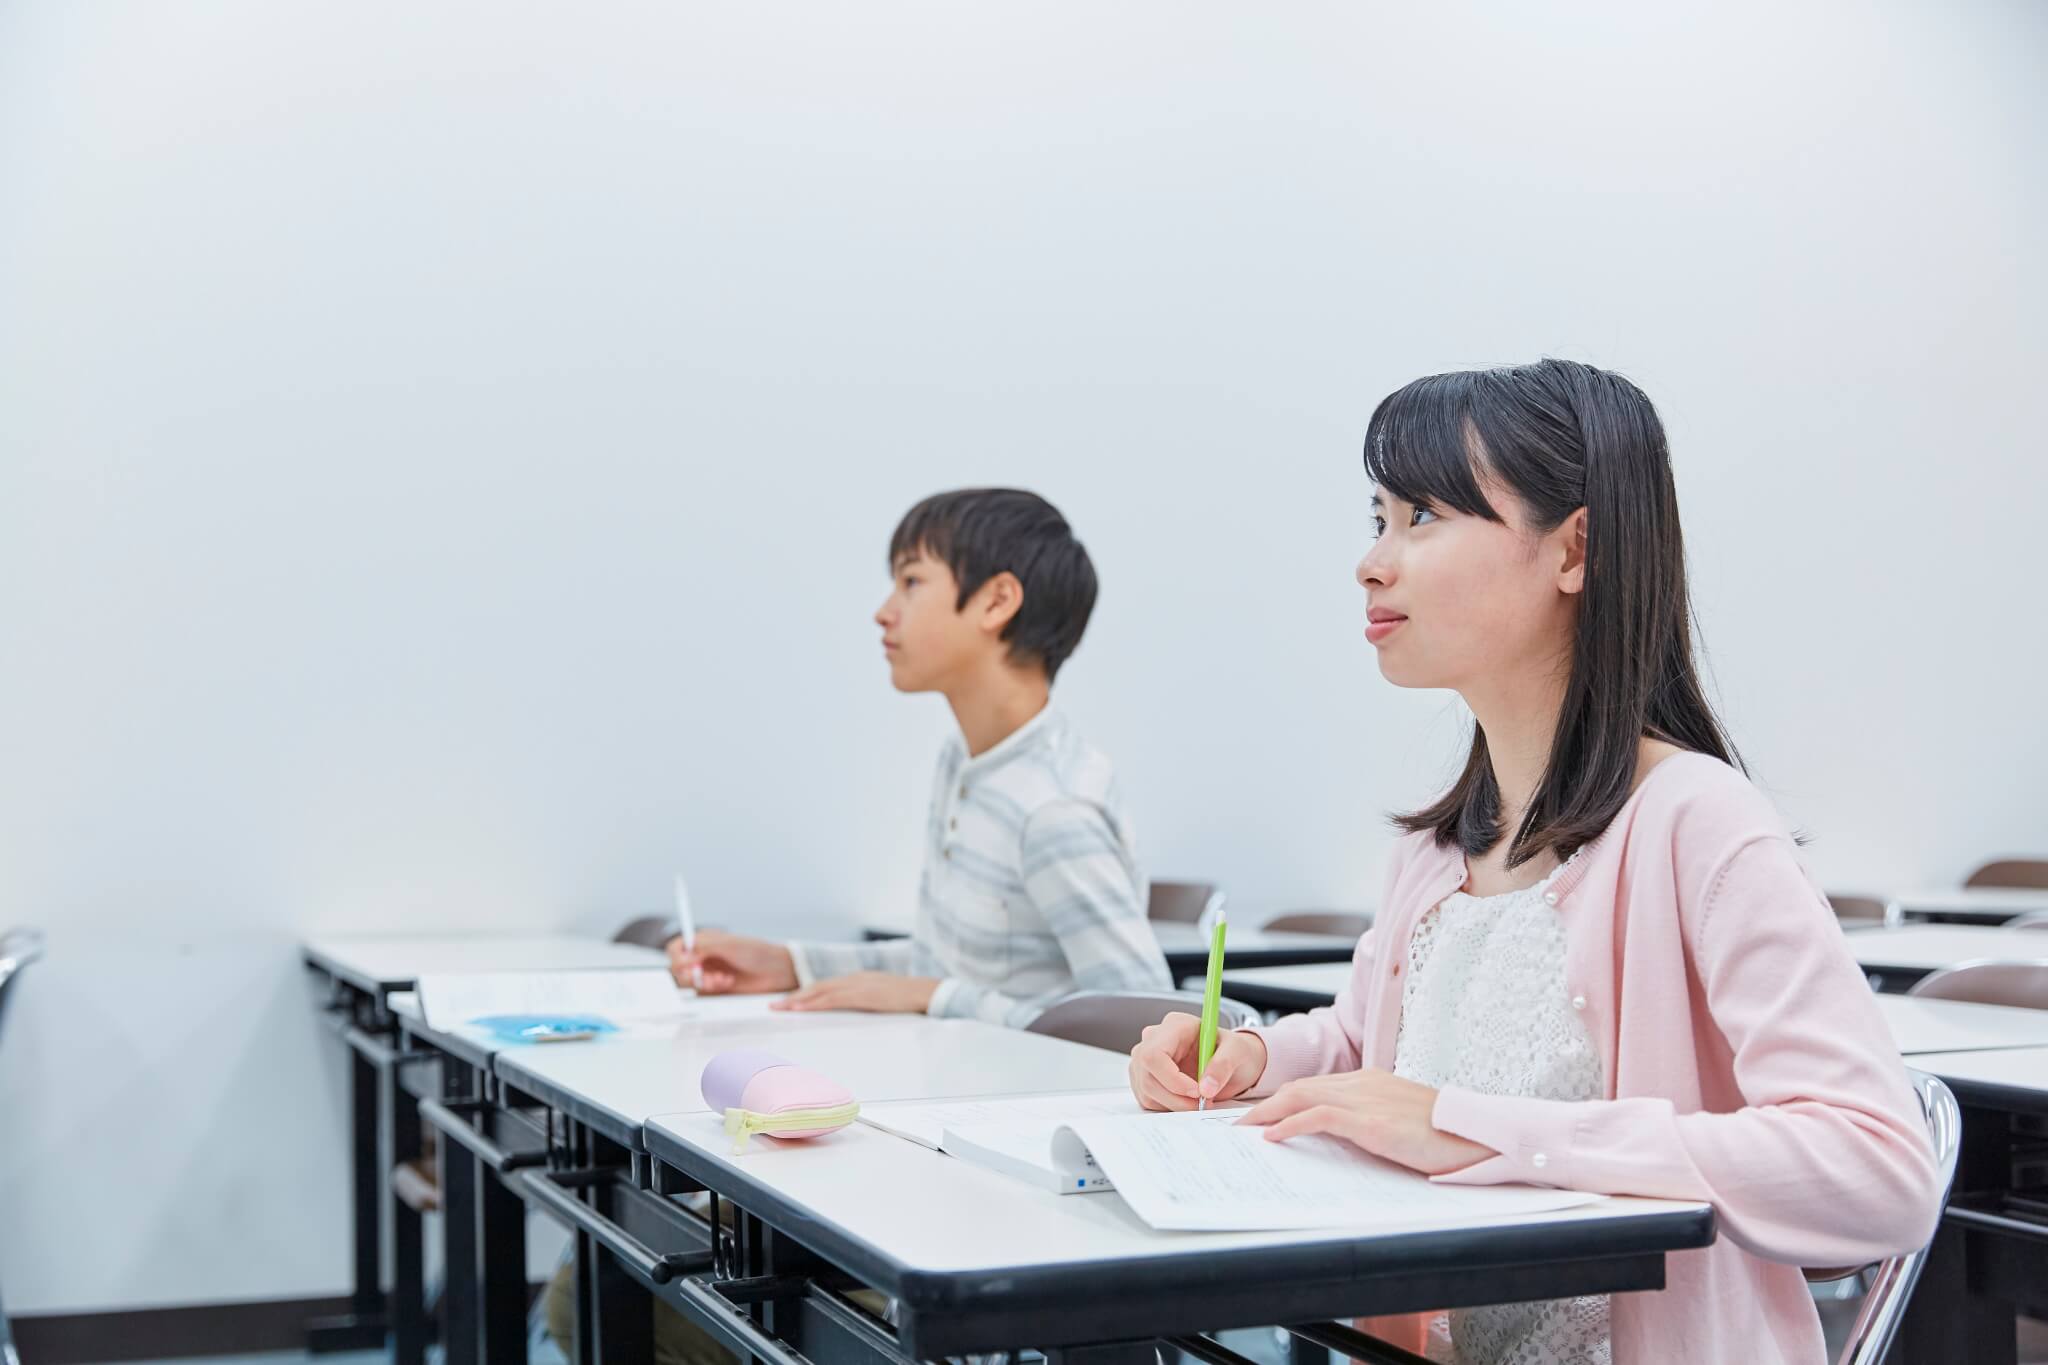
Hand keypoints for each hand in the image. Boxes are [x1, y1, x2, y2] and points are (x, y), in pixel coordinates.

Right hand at [669, 930, 797, 994]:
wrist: (776, 971)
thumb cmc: (757, 952)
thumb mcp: (729, 945)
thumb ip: (703, 947)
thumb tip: (683, 954)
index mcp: (703, 941)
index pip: (677, 947)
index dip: (678, 956)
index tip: (689, 962)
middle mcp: (703, 956)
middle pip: (678, 967)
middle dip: (690, 973)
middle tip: (705, 974)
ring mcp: (709, 972)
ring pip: (689, 982)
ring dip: (703, 982)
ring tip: (722, 978)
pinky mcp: (715, 987)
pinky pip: (703, 992)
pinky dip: (713, 989)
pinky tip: (728, 982)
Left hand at [772, 972, 939, 1013]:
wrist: (927, 993)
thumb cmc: (907, 999)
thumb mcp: (881, 1000)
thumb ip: (865, 1003)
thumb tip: (852, 1015)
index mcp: (858, 980)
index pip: (825, 987)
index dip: (804, 994)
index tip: (787, 1003)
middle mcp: (854, 979)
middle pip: (817, 987)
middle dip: (794, 997)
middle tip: (773, 1006)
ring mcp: (858, 984)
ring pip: (820, 991)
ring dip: (798, 1000)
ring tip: (780, 1008)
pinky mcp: (863, 994)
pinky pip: (833, 999)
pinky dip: (814, 1003)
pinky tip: (801, 1008)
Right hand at [1127, 1011, 1267, 1110]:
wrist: (1232, 1062)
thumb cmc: (1233, 1050)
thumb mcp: (1237, 1051)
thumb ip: (1223, 1065)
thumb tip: (1206, 1088)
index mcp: (1175, 1025)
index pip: (1154, 1054)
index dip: (1171, 1078)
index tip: (1196, 1092)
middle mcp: (1154, 1040)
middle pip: (1148, 1075)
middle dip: (1176, 1097)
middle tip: (1203, 1103)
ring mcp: (1146, 1059)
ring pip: (1147, 1091)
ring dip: (1175, 1105)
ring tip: (1200, 1101)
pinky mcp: (1145, 1078)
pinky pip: (1148, 1100)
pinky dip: (1170, 1107)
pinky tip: (1187, 1100)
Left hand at [1238, 1068, 1495, 1175]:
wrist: (1478, 1135)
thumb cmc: (1444, 1137)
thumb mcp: (1397, 1126)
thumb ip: (1367, 1125)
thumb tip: (1335, 1142)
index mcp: (1369, 1082)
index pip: (1313, 1086)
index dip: (1280, 1100)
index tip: (1256, 1116)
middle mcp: (1363, 1083)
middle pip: (1300, 1088)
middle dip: (1264, 1105)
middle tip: (1236, 1125)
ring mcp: (1367, 1099)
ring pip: (1303, 1097)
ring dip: (1267, 1114)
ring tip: (1242, 1131)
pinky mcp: (1373, 1121)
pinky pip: (1321, 1117)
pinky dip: (1292, 1125)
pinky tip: (1273, 1137)